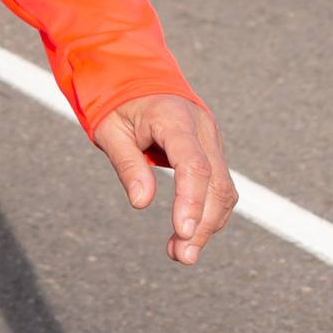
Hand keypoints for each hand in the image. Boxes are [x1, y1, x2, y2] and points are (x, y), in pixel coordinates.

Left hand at [92, 94, 236, 265]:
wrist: (136, 76)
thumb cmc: (117, 103)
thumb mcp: (109, 129)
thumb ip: (127, 163)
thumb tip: (142, 202)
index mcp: (174, 119)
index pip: (193, 165)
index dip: (191, 201)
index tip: (182, 232)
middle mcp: (202, 130)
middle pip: (215, 184)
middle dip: (202, 224)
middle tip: (182, 256)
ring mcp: (212, 141)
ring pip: (223, 190)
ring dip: (208, 225)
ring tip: (181, 254)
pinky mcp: (212, 153)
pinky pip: (218, 187)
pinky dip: (208, 213)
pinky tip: (189, 235)